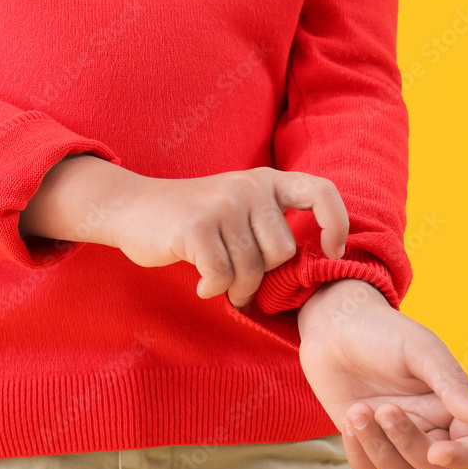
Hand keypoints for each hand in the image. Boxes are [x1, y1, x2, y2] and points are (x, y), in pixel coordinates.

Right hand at [107, 166, 348, 307]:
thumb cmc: (191, 219)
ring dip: (236, 289)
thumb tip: (313, 263)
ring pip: (252, 269)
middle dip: (262, 277)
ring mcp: (222, 205)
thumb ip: (270, 223)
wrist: (131, 207)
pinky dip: (212, 288)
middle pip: (282, 252)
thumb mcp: (237, 206)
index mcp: (265, 180)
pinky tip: (201, 284)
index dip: (336, 224)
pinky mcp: (196, 227)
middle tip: (239, 282)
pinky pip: (222, 276)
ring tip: (218, 283)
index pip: (321, 192)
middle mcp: (248, 187)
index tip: (330, 252)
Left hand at [297, 278, 467, 468]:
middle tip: (386, 409)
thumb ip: (451, 383)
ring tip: (359, 410)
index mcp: (452, 406)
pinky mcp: (364, 440)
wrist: (334, 327)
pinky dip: (358, 453)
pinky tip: (349, 420)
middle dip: (409, 444)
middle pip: (435, 467)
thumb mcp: (421, 351)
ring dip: (378, 447)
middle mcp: (428, 426)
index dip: (464, 457)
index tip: (437, 451)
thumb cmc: (383, 332)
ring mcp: (394, 437)